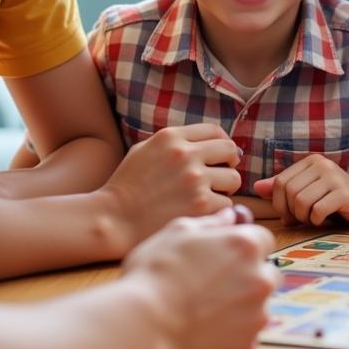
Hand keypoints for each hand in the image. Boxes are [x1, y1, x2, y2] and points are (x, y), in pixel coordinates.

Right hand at [101, 124, 242, 247]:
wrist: (114, 219)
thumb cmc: (128, 186)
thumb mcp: (145, 149)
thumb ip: (174, 141)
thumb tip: (208, 142)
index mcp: (171, 137)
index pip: (215, 130)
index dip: (222, 142)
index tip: (221, 156)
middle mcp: (186, 154)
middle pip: (230, 150)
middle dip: (229, 163)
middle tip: (221, 176)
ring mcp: (195, 179)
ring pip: (234, 178)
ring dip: (226, 188)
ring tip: (212, 196)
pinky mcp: (201, 205)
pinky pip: (227, 203)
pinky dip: (218, 209)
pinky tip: (203, 213)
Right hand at [123, 207, 279, 348]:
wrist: (142, 326)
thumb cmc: (155, 273)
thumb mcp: (176, 232)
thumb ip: (210, 223)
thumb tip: (229, 216)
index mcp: (245, 246)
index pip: (264, 240)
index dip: (244, 248)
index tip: (227, 256)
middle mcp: (260, 279)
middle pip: (267, 274)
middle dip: (249, 277)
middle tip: (216, 285)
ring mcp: (256, 316)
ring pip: (258, 308)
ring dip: (241, 308)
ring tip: (205, 312)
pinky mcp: (246, 348)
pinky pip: (245, 338)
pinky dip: (230, 336)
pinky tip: (204, 333)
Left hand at [252, 155, 348, 225]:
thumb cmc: (334, 199)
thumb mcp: (307, 191)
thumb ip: (283, 188)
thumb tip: (256, 187)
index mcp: (310, 161)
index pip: (280, 182)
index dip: (279, 204)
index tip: (287, 216)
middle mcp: (321, 164)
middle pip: (289, 192)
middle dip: (290, 212)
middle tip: (300, 220)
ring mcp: (334, 177)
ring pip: (301, 201)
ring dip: (304, 217)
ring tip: (313, 218)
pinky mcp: (344, 193)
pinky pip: (318, 210)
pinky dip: (317, 220)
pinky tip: (324, 219)